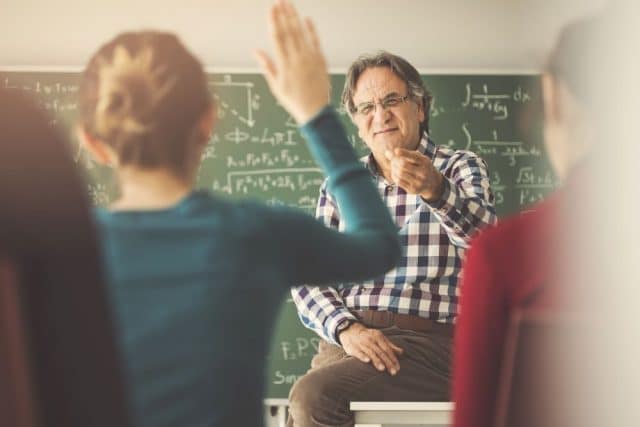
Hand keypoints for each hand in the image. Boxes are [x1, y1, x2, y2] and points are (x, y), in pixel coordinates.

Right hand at [255, 0, 329, 123]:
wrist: (315, 111)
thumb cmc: (294, 100)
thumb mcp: (276, 86)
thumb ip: (267, 66)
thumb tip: (256, 50)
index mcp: (284, 65)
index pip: (277, 38)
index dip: (273, 22)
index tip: (271, 9)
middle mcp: (297, 59)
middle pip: (289, 32)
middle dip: (283, 15)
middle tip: (279, 1)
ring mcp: (310, 59)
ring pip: (301, 33)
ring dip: (295, 17)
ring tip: (289, 4)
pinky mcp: (321, 61)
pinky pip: (316, 42)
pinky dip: (311, 30)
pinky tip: (307, 19)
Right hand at [339, 322, 403, 374]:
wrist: (350, 330)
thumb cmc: (367, 336)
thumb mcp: (379, 338)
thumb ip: (390, 346)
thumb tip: (402, 353)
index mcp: (378, 337)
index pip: (387, 349)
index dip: (393, 358)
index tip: (398, 367)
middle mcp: (370, 340)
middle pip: (381, 352)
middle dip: (388, 362)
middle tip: (393, 372)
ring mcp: (361, 343)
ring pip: (371, 352)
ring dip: (377, 360)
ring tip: (382, 369)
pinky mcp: (353, 347)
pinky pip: (358, 352)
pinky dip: (363, 356)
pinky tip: (367, 361)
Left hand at [385, 148, 443, 200]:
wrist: (432, 183)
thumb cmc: (421, 166)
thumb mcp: (417, 158)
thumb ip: (404, 154)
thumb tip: (387, 153)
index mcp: (425, 162)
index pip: (414, 156)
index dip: (404, 153)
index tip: (396, 150)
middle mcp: (423, 172)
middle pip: (403, 165)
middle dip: (395, 161)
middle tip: (392, 160)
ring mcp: (419, 182)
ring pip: (400, 174)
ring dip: (393, 169)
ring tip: (393, 166)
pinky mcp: (413, 190)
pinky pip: (399, 182)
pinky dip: (394, 176)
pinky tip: (394, 173)